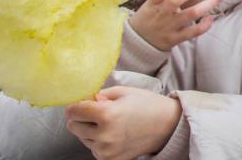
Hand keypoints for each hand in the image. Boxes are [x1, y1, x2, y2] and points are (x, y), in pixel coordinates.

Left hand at [65, 86, 181, 159]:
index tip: (83, 103)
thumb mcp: (124, 92)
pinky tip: (114, 134)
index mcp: (106, 115)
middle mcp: (104, 135)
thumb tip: (85, 101)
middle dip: (81, 118)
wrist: (168, 125)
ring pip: (82, 138)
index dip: (76, 105)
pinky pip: (93, 149)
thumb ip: (100, 95)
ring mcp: (106, 150)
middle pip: (73, 126)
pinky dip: (99, 141)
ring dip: (90, 130)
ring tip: (111, 124)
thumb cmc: (148, 105)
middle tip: (98, 113)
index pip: (72, 111)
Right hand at [129, 0, 219, 50]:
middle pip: (175, 0)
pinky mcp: (175, 38)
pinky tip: (210, 19)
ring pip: (190, 15)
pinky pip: (192, 32)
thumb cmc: (151, 15)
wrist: (139, 41)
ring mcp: (169, 26)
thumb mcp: (154, 2)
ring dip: (206, 5)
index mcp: (154, 1)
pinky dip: (203, 26)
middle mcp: (161, 13)